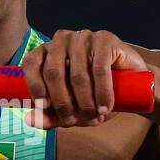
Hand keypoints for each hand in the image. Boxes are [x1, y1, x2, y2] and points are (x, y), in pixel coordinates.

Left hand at [20, 29, 148, 127]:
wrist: (131, 83)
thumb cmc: (94, 94)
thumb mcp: (70, 108)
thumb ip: (50, 115)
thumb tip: (29, 120)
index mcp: (46, 52)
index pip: (31, 64)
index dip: (35, 86)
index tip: (45, 107)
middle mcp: (61, 40)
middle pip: (54, 73)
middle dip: (63, 103)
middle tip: (73, 121)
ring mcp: (83, 37)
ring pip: (77, 74)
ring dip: (85, 102)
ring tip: (94, 118)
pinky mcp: (104, 39)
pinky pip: (99, 69)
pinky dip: (102, 92)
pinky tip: (105, 107)